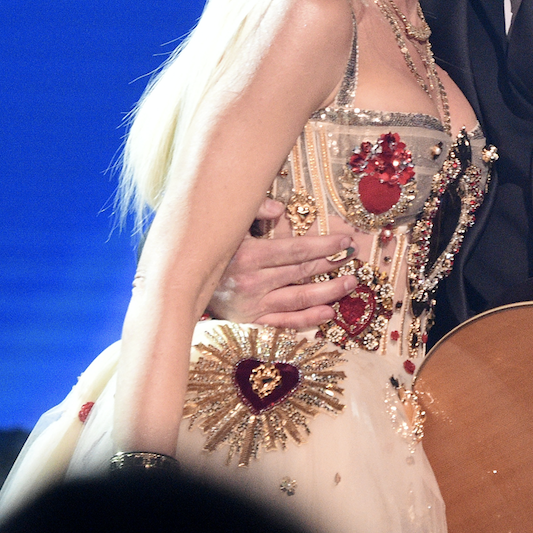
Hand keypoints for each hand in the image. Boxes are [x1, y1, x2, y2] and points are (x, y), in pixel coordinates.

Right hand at [205, 199, 357, 328]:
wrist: (178, 287)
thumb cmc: (210, 253)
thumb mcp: (227, 228)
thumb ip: (253, 212)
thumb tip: (280, 208)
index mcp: (248, 256)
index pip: (296, 250)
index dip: (324, 245)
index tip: (345, 240)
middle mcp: (252, 283)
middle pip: (302, 273)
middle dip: (332, 264)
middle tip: (354, 258)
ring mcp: (252, 307)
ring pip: (298, 299)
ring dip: (328, 292)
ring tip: (350, 282)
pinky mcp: (250, 325)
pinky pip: (284, 324)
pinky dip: (307, 320)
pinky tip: (328, 313)